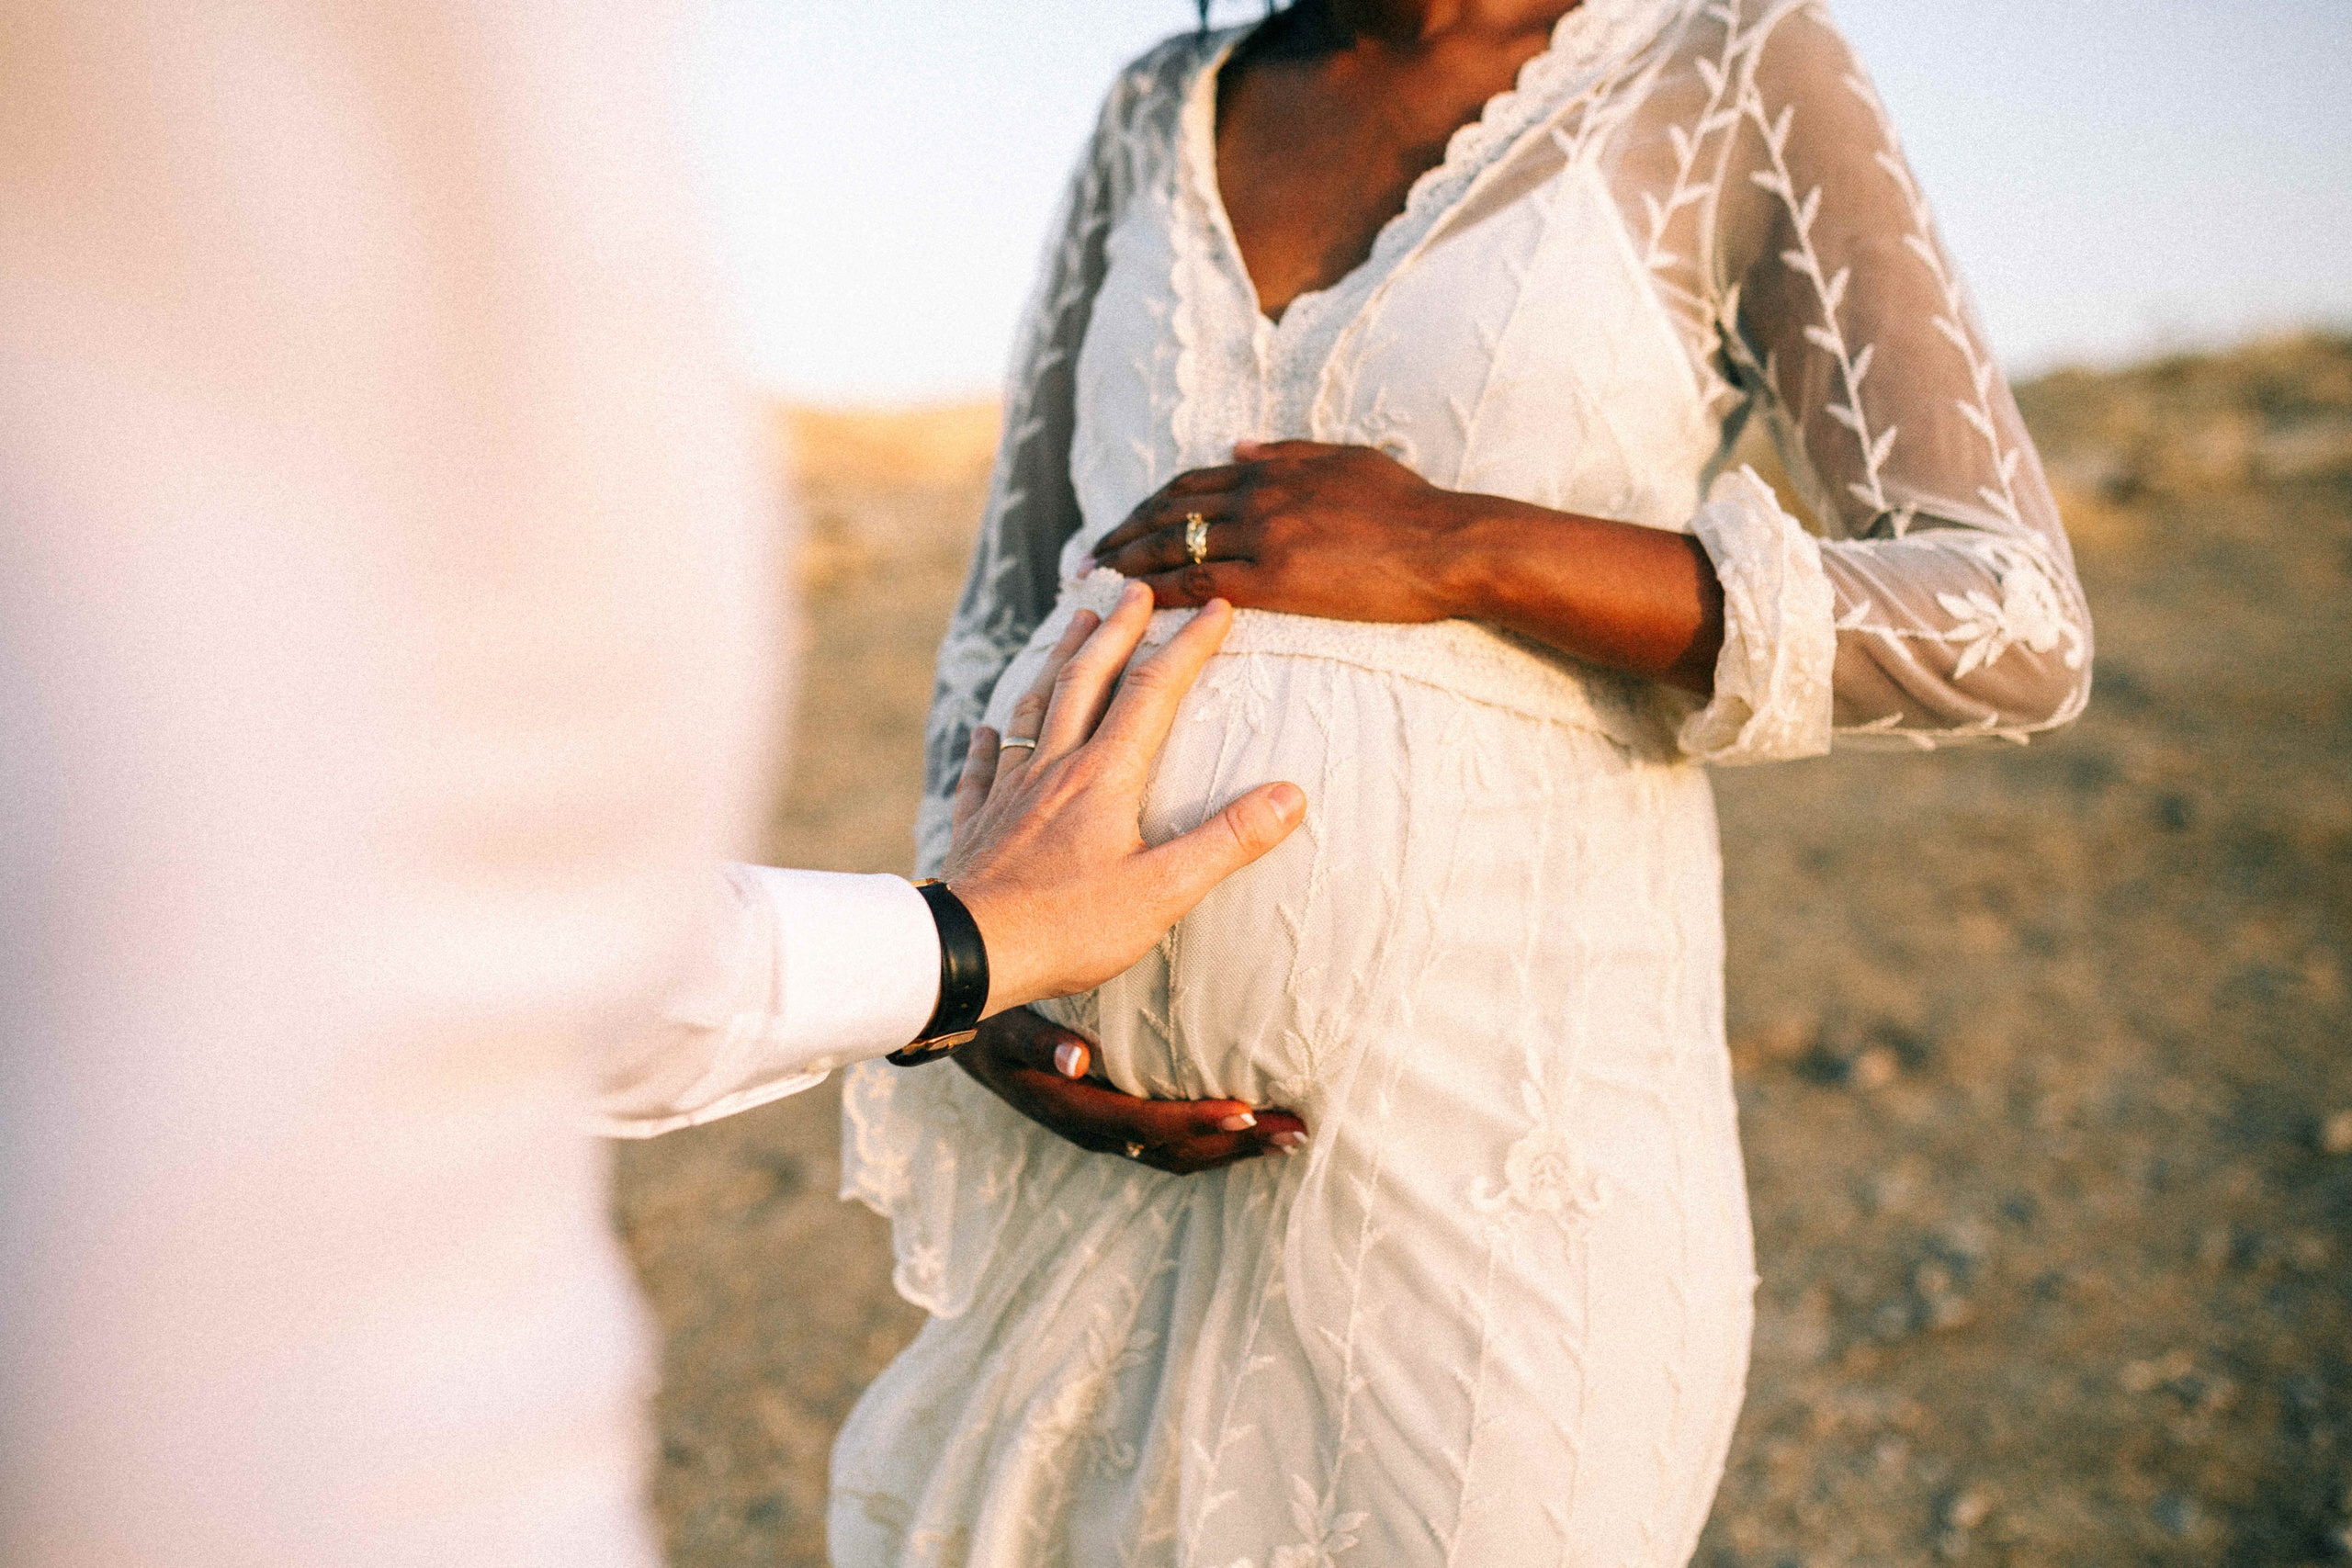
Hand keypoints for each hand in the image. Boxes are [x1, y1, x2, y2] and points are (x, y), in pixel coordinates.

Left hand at [942, 580, 1305, 1016]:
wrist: (972, 953)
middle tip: (1135, 588)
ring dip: (1059, 661)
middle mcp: (1054, 768)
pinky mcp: (977, 825)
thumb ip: (1227, 840)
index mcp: (1103, 776)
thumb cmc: (1070, 927)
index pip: (1153, 693)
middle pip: (1087, 680)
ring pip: (1034, 709)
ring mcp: (1009, 793)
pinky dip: (986, 744)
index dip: (1188, 646)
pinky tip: (984, 732)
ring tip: (1074, 625)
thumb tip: (1291, 794)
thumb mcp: (1164, 890)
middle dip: (1117, 630)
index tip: (1216, 607)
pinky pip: (981, 771)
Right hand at [953, 1007, 1306, 1173]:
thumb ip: (1042, 1041)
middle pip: (1176, 1152)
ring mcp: (1106, 1131)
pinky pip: (1170, 1141)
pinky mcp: (1115, 1120)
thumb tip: (1077, 1061)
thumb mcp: (1007, 1026)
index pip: (1145, 1125)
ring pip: (1178, 1153)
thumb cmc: (990, 1020)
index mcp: (1073, 1108)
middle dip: (1236, 1146)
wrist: (965, 1034)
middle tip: (1295, 1132)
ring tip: (1289, 1135)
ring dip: (1234, 1147)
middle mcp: (1095, 1130)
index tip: (1247, 1110)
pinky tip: (1249, 1123)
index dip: (1196, 1122)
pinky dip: (1214, 1137)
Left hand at [1090, 439, 1473, 620]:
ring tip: (1094, 586)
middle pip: (1167, 511)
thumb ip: (1287, 450)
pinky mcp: (1276, 580)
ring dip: (1126, 564)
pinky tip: (1134, 608)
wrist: (1449, 543)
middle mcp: (1258, 494)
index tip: (1120, 524)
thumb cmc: (1410, 506)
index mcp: (1272, 466)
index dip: (1146, 504)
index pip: (1189, 482)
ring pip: (1173, 545)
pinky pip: (1199, 584)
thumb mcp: (1346, 459)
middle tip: (1087, 559)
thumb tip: (1237, 443)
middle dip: (1120, 534)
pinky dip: (1158, 592)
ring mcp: (1264, 536)